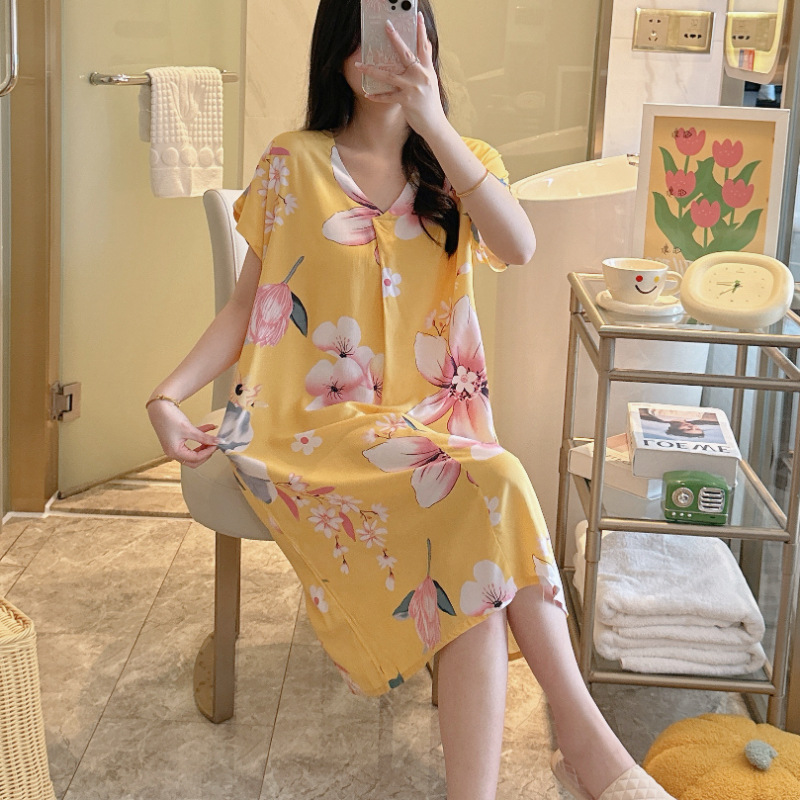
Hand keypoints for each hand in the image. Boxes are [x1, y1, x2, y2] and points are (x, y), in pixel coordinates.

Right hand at [147, 401, 218, 468]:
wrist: (159, 406)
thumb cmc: (168, 418)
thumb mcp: (189, 429)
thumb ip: (204, 437)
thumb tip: (217, 442)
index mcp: (175, 452)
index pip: (196, 458)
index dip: (208, 452)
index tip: (216, 445)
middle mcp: (173, 452)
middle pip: (194, 460)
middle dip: (206, 453)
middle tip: (214, 445)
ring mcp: (175, 446)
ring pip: (193, 452)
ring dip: (203, 446)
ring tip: (212, 439)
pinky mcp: (177, 439)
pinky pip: (191, 442)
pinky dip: (200, 437)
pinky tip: (209, 428)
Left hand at [355, 12, 447, 139]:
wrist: (435, 124)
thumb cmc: (430, 103)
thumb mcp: (430, 81)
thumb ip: (424, 65)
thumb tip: (421, 47)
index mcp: (427, 70)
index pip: (424, 46)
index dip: (421, 31)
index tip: (418, 16)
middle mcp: (421, 76)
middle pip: (405, 54)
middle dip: (395, 39)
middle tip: (387, 26)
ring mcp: (413, 88)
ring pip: (389, 75)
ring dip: (372, 70)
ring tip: (359, 64)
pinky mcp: (406, 101)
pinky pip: (387, 97)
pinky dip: (377, 96)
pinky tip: (367, 94)